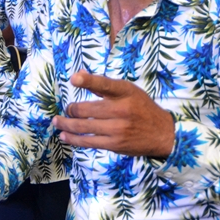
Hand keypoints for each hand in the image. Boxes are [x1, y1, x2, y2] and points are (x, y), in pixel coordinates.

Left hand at [50, 70, 175, 157]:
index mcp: (125, 92)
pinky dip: (73, 138)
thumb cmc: (141, 107)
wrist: (161, 133)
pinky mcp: (114, 144)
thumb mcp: (128, 90)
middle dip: (71, 109)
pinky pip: (88, 141)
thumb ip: (103, 84)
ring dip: (66, 124)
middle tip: (67, 109)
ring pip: (83, 126)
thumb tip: (79, 75)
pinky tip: (64, 135)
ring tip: (57, 121)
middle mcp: (121, 109)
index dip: (88, 81)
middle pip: (86, 109)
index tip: (74, 79)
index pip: (104, 84)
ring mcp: (117, 128)